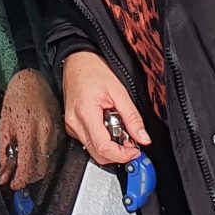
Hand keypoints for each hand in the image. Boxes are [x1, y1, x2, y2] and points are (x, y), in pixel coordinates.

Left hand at [0, 69, 60, 189]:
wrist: (33, 79)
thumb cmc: (17, 97)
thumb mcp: (4, 124)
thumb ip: (5, 153)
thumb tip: (4, 175)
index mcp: (28, 130)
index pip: (28, 165)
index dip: (20, 180)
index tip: (14, 185)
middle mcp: (45, 132)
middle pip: (41, 169)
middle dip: (29, 177)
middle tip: (18, 176)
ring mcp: (56, 131)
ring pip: (48, 161)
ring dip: (36, 166)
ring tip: (24, 158)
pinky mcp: (62, 130)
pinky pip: (54, 151)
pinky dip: (44, 155)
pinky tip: (35, 148)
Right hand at [59, 51, 147, 165]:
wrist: (77, 60)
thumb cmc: (94, 70)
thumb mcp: (120, 91)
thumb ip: (132, 118)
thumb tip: (143, 138)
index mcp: (86, 114)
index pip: (104, 147)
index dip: (122, 154)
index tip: (135, 151)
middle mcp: (74, 123)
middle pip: (98, 154)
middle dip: (117, 153)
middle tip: (130, 142)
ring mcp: (71, 126)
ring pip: (93, 150)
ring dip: (110, 146)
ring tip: (118, 128)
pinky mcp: (71, 126)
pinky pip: (88, 142)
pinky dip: (101, 140)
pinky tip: (107, 126)